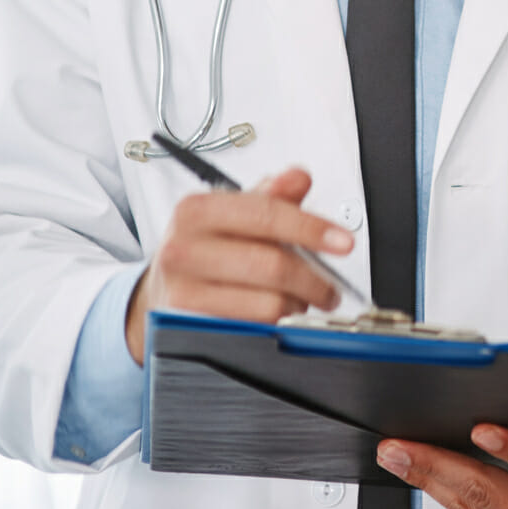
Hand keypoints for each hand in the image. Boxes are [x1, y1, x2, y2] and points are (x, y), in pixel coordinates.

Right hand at [124, 167, 353, 364]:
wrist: (163, 290)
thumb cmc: (206, 249)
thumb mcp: (234, 214)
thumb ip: (271, 196)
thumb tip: (299, 178)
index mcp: (197, 210)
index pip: (266, 214)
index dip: (312, 229)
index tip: (344, 242)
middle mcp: (183, 249)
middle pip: (271, 265)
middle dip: (314, 280)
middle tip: (330, 288)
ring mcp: (182, 291)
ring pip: (267, 303)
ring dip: (296, 306)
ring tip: (299, 301)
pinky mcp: (187, 329)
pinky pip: (252, 331)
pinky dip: (275, 326)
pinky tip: (277, 316)